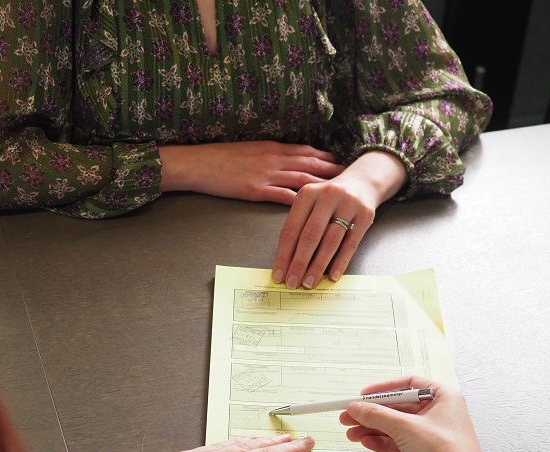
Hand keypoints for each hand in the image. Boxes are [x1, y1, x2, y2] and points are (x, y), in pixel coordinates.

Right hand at [159, 141, 343, 203]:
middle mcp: (272, 158)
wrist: (196, 163)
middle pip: (310, 163)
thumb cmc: (218, 158)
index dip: (326, 156)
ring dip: (324, 185)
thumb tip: (284, 160)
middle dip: (333, 169)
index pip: (305, 150)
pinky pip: (282, 195)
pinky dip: (299, 200)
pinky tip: (313, 207)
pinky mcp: (255, 189)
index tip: (341, 160)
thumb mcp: (247, 150)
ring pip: (302, 178)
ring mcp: (265, 174)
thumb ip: (267, 154)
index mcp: (271, 147)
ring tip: (341, 192)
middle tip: (352, 176)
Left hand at [272, 151, 407, 288]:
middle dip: (299, 263)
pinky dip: (340, 262)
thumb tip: (285, 262)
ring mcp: (348, 205)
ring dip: (318, 266)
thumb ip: (298, 226)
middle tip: (292, 283)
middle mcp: (327, 197)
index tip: (278, 275)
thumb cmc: (328, 199)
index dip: (283, 255)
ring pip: (330, 241)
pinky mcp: (365, 215)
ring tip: (309, 283)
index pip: (291, 229)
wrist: (362, 182)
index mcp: (307, 194)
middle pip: (310, 236)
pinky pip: (350, 244)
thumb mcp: (310, 203)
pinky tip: (332, 276)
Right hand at [338, 376, 490, 451]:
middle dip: (372, 413)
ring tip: (352, 433)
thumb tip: (356, 407)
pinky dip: (383, 442)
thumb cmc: (444, 450)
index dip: (384, 388)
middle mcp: (440, 413)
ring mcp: (433, 434)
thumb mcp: (405, 426)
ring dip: (373, 429)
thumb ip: (376, 414)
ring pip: (397, 427)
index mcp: (444, 397)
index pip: (410, 384)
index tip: (364, 394)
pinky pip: (401, 442)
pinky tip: (366, 442)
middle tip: (350, 416)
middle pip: (399, 408)